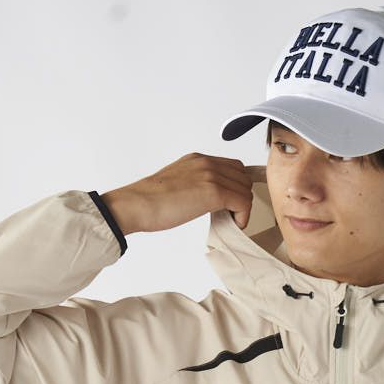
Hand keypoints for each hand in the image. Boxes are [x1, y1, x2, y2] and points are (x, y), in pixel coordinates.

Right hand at [100, 154, 254, 235]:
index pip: (233, 167)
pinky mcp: (213, 192)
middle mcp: (206, 163)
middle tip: (230, 214)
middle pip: (243, 176)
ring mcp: (210, 175)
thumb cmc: (150, 201)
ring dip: (242, 208)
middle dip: (241, 197)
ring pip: (245, 189)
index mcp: (198, 160)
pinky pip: (243, 202)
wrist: (137, 204)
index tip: (230, 204)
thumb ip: (194, 185)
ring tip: (229, 220)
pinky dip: (242, 216)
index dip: (236, 187)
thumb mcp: (177, 184)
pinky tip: (232, 224)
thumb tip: (206, 199)